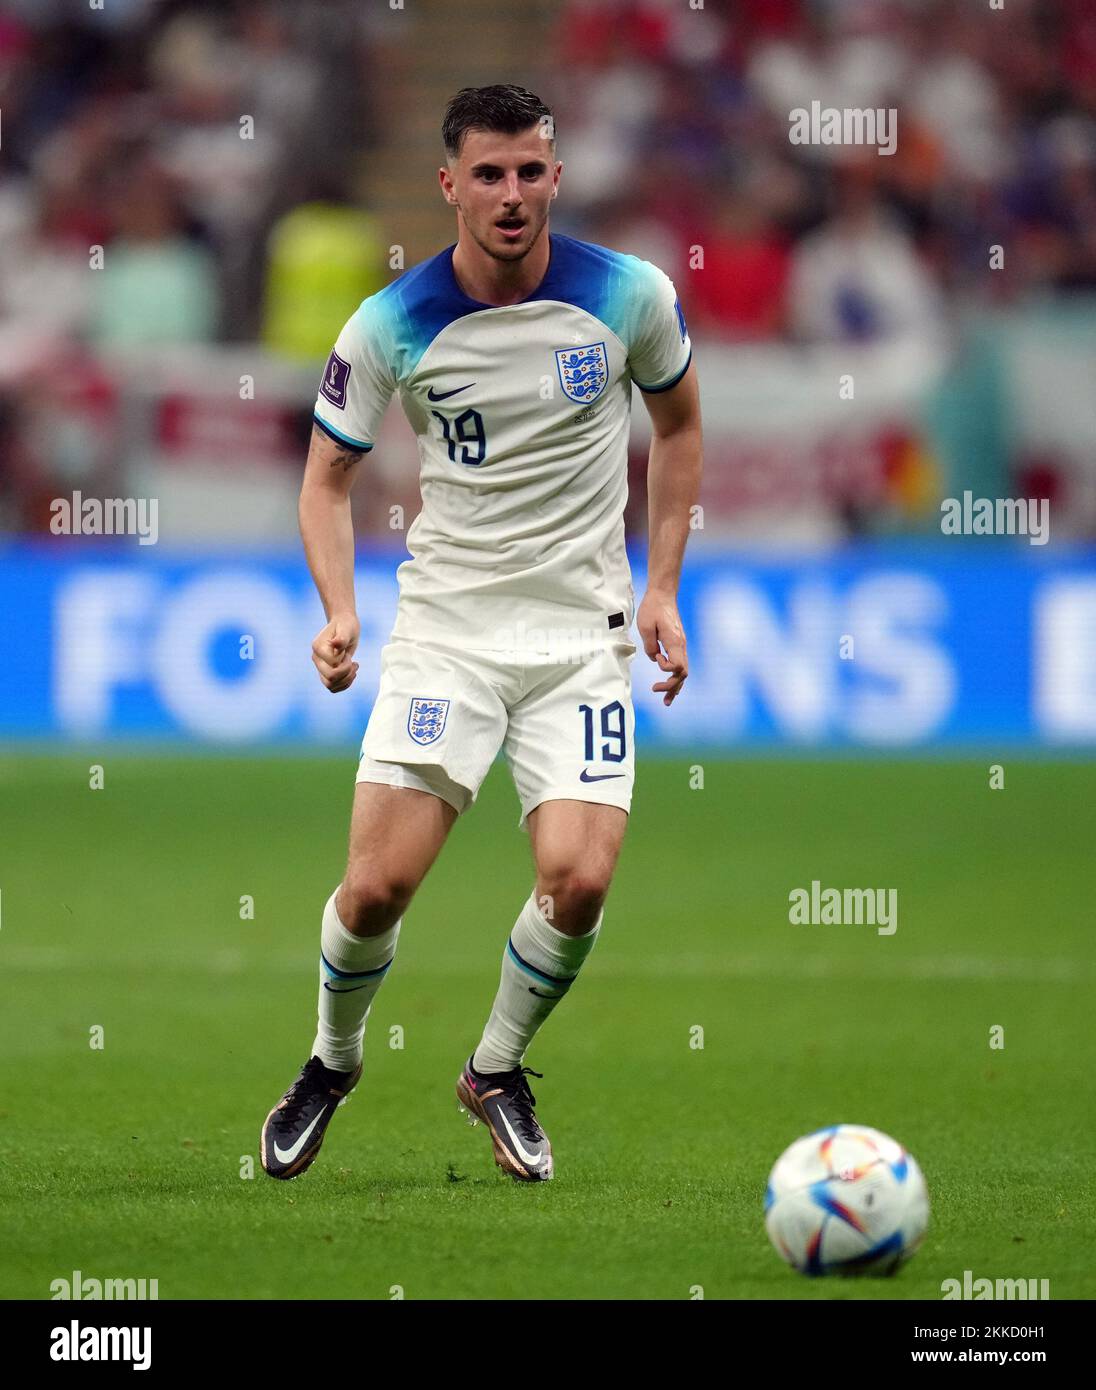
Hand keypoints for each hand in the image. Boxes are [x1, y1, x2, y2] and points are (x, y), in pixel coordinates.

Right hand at [311, 611, 359, 691]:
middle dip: (346, 672)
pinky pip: (333, 687)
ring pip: (330, 685)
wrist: (344, 626)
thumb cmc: (346, 626)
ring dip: (347, 680)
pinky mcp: (326, 672)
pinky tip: (352, 673)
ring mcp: (320, 666)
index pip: (332, 665)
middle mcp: (316, 658)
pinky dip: (345, 684)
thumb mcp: (347, 629)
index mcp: (318, 648)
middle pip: (330, 678)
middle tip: (353, 662)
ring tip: (354, 668)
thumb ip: (342, 638)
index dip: (344, 662)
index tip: (347, 652)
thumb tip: (335, 644)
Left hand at [637, 590, 687, 705]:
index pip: (677, 666)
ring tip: (667, 701)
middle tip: (661, 699)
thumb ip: (650, 646)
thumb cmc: (653, 608)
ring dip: (675, 687)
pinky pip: (681, 665)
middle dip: (673, 688)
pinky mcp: (677, 644)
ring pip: (683, 671)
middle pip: (683, 674)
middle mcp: (681, 645)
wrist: (663, 595)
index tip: (656, 658)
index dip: (665, 668)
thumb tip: (654, 658)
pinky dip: (676, 677)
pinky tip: (670, 686)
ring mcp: (681, 645)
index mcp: (675, 642)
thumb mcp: (645, 626)